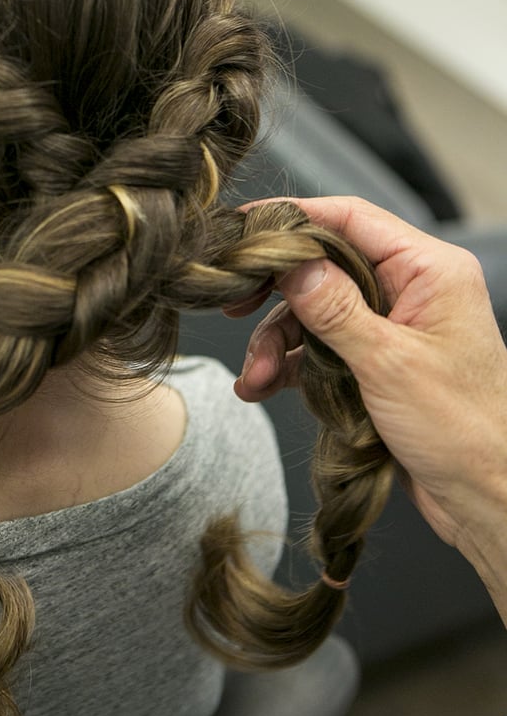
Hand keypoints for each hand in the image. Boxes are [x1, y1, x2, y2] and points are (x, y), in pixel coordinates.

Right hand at [229, 197, 506, 567]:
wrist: (489, 497)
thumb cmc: (464, 429)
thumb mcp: (389, 364)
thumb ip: (335, 309)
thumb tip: (290, 263)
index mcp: (429, 269)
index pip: (350, 219)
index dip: (294, 218)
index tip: (244, 229)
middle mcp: (410, 289)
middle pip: (324, 265)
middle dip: (276, 293)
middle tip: (233, 304)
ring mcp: (391, 326)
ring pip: (314, 311)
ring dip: (275, 341)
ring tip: (253, 376)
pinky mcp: (375, 362)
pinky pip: (319, 347)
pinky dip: (288, 365)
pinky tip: (261, 386)